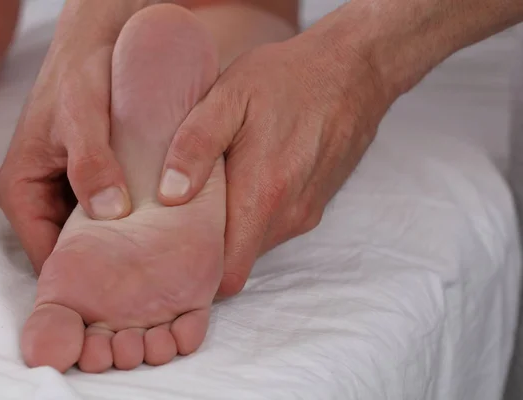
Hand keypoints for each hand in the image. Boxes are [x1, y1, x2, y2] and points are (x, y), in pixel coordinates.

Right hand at [0, 3, 139, 272]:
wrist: (101, 43)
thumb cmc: (82, 74)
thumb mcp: (82, 115)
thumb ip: (91, 162)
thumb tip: (107, 213)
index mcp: (21, 192)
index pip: (47, 257)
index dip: (82, 280)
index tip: (122, 296)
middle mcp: (40, 198)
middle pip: (72, 251)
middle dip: (108, 267)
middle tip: (150, 284)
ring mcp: (68, 193)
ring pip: (94, 235)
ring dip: (123, 246)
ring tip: (161, 263)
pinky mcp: (94, 184)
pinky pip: (110, 214)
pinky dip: (133, 223)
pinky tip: (162, 230)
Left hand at [158, 17, 394, 296]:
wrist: (354, 71)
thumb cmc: (288, 79)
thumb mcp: (230, 97)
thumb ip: (195, 146)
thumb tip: (168, 196)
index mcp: (263, 196)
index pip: (228, 276)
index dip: (197, 278)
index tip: (170, 262)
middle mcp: (289, 216)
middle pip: (240, 262)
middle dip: (208, 252)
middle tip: (176, 223)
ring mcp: (306, 213)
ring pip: (257, 244)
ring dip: (232, 230)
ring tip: (207, 196)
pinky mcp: (316, 204)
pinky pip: (276, 226)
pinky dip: (254, 216)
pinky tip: (243, 182)